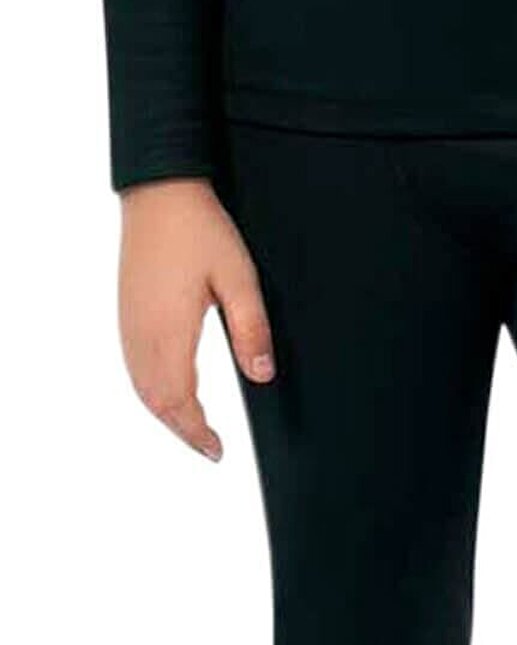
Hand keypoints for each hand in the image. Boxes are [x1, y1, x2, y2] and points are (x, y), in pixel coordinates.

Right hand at [118, 176, 276, 460]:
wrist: (160, 193)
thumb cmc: (202, 231)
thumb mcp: (238, 277)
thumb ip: (250, 327)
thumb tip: (262, 375)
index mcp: (169, 333)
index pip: (178, 403)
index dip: (197, 433)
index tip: (217, 451)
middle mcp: (141, 336)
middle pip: (156, 402)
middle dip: (182, 430)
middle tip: (210, 446)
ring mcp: (129, 324)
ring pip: (142, 388)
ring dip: (166, 412)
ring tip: (193, 426)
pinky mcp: (127, 312)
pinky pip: (134, 367)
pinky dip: (151, 390)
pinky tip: (168, 388)